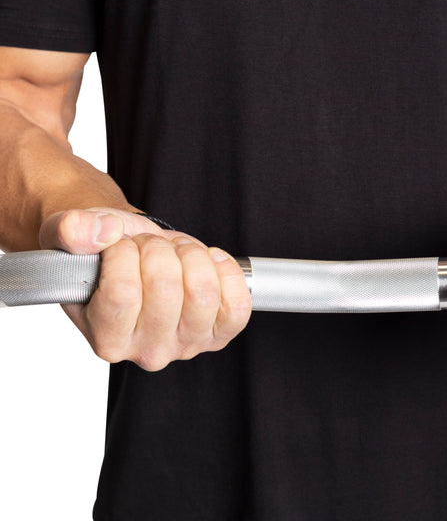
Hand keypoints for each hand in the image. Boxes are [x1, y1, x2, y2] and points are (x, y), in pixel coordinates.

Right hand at [39, 207, 250, 370]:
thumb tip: (99, 233)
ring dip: (191, 256)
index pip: (122, 292)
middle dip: (158, 249)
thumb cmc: (105, 252)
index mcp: (106, 338)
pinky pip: (237, 305)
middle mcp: (147, 350)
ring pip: (203, 293)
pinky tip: (207, 262)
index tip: (118, 244)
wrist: (135, 254)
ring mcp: (186, 344)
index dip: (124, 253)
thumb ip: (73, 230)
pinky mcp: (219, 333)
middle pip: (165, 289)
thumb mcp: (75, 234)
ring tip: (176, 254)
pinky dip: (227, 272)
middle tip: (148, 246)